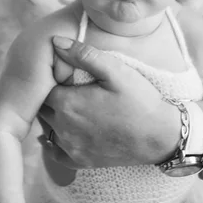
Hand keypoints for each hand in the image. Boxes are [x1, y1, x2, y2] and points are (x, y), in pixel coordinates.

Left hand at [38, 36, 179, 168]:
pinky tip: (59, 133)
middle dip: (48, 97)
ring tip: (68, 106)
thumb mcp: (115, 70)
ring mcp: (71, 147)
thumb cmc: (139, 100)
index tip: (62, 75)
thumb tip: (56, 42)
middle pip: (42, 108)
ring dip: (52, 117)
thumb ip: (83, 54)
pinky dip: (52, 143)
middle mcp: (63, 127)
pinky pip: (55, 153)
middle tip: (64, 88)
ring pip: (47, 129)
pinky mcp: (80, 161)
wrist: (160, 136)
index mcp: (67, 103)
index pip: (43, 88)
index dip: (50, 79)